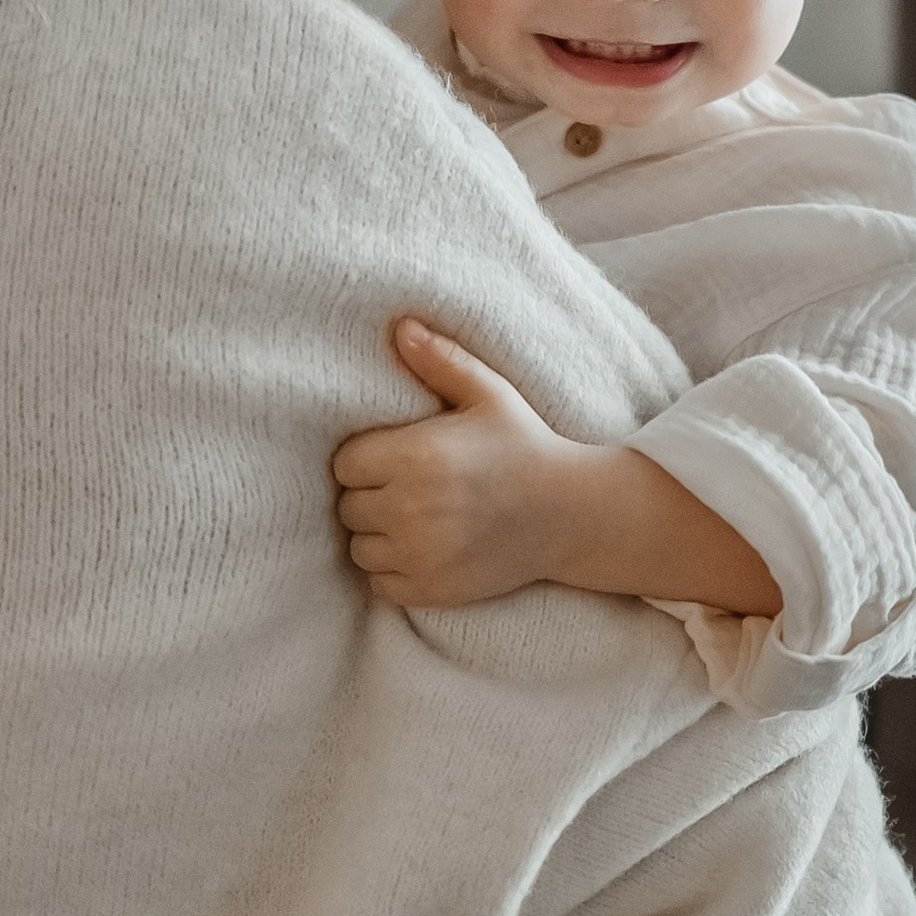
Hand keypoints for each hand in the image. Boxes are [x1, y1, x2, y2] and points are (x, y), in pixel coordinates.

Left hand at [331, 321, 785, 616]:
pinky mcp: (430, 589)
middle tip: (406, 487)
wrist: (569, 514)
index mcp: (417, 457)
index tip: (394, 457)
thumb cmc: (523, 446)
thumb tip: (398, 326)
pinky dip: (392, 570)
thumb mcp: (489, 395)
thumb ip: (440, 361)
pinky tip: (422, 548)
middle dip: (369, 496)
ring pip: (359, 547)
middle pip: (348, 506)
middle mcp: (411, 509)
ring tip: (412, 518)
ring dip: (377, 535)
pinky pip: (379, 583)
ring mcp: (420, 554)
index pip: (345, 464)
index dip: (366, 459)